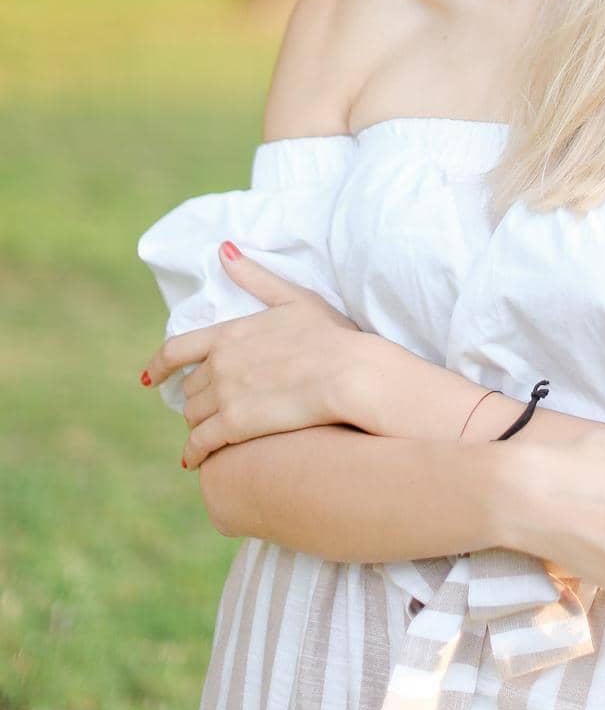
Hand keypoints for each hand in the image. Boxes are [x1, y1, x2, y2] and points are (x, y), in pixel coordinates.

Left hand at [142, 243, 376, 469]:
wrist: (347, 374)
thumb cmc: (328, 335)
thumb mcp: (292, 297)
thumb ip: (253, 277)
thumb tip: (223, 249)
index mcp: (229, 333)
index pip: (175, 350)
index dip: (158, 365)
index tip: (150, 379)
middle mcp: (219, 364)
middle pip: (189, 388)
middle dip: (197, 397)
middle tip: (210, 407)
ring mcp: (225, 396)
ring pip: (193, 415)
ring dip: (199, 423)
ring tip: (211, 431)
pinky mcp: (235, 426)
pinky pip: (200, 443)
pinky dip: (194, 452)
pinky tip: (196, 460)